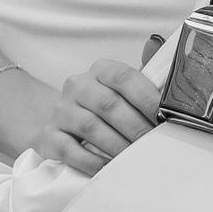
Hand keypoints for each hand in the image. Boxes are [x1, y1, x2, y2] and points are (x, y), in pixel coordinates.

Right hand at [30, 59, 160, 175]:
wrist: (66, 125)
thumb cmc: (107, 108)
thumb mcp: (127, 90)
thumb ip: (145, 70)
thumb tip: (156, 41)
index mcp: (100, 70)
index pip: (124, 77)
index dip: (146, 98)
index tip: (165, 118)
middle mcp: (77, 85)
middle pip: (109, 104)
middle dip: (136, 128)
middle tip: (155, 146)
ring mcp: (61, 110)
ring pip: (90, 127)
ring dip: (116, 146)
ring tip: (136, 160)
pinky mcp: (48, 136)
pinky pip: (69, 150)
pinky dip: (91, 162)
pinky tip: (108, 170)